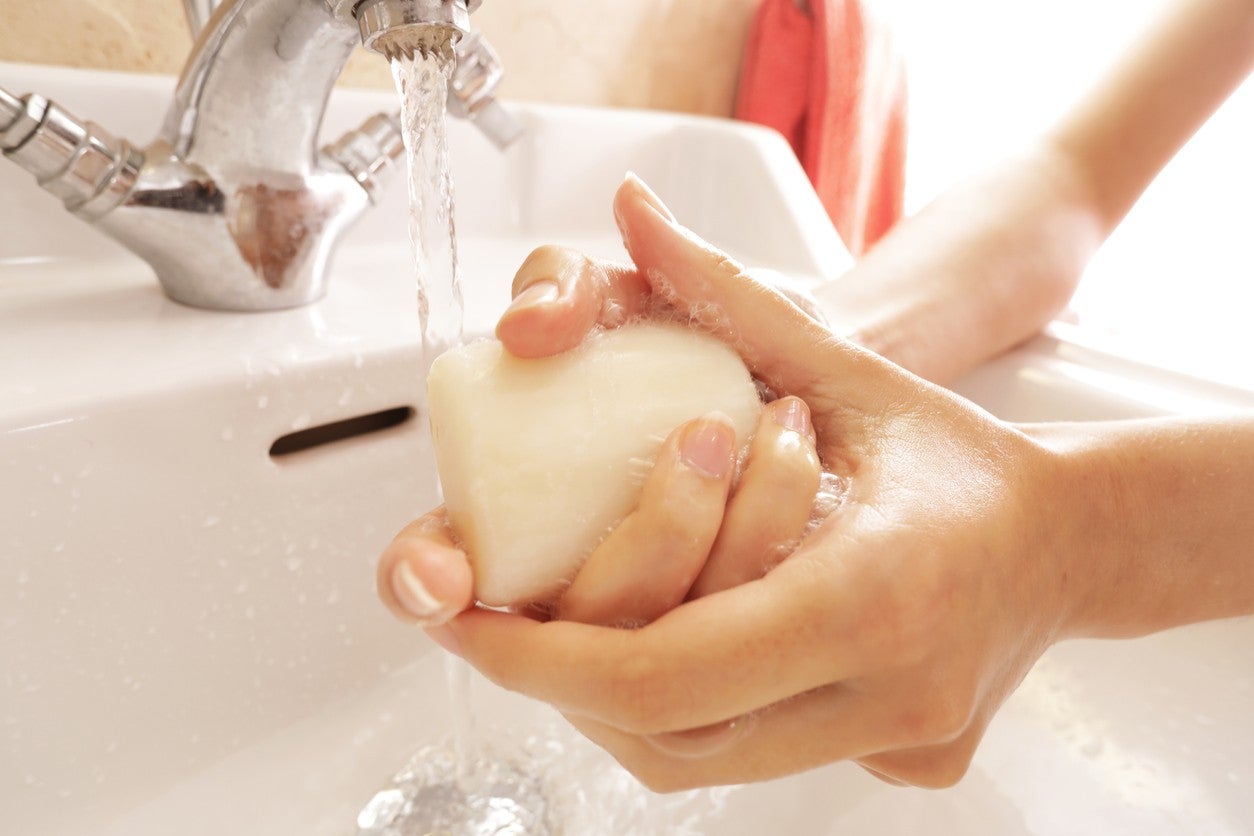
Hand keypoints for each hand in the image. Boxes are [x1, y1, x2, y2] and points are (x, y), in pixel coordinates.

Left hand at [421, 175, 1090, 789]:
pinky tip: (673, 640)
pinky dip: (688, 708)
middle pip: (665, 731)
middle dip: (564, 676)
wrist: (1068, 541)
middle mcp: (891, 693)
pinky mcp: (900, 772)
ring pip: (696, 760)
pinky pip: (751, 758)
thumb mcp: (844, 365)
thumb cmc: (957, 454)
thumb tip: (635, 214)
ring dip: (614, 694)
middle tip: (503, 618)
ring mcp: (899, 744)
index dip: (545, 658)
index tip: (471, 622)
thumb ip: (728, 295)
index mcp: (874, 592)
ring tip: (575, 621)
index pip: (668, 667)